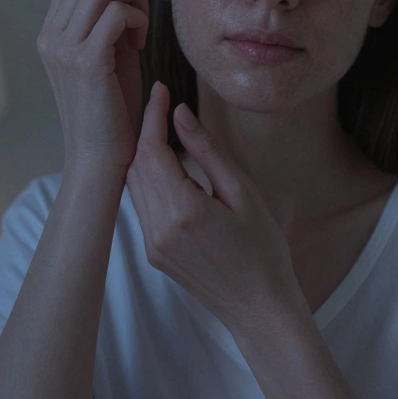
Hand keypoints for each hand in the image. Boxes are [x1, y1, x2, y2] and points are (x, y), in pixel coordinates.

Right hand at [38, 0, 153, 173]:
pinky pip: (115, 14)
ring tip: (142, 28)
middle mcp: (50, 36)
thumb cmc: (112, 111)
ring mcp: (63, 48)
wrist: (100, 160)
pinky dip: (136, 19)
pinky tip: (139, 44)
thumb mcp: (109, 54)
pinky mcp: (84, 63)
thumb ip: (112, 18)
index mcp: (51, 32)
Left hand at [126, 82, 302, 333]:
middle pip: (137, 165)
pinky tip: (164, 167)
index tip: (159, 90)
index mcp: (182, 210)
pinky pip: (141, 206)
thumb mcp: (243, 193)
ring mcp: (151, 243)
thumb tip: (180, 113)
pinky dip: (148, 181)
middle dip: (145, 132)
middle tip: (160, 104)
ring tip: (161, 129)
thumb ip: (207, 151)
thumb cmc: (264, 250)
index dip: (152, 116)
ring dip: (143, 155)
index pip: (152, 150)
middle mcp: (157, 228)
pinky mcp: (152, 253)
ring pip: (133, 185)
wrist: (260, 308)